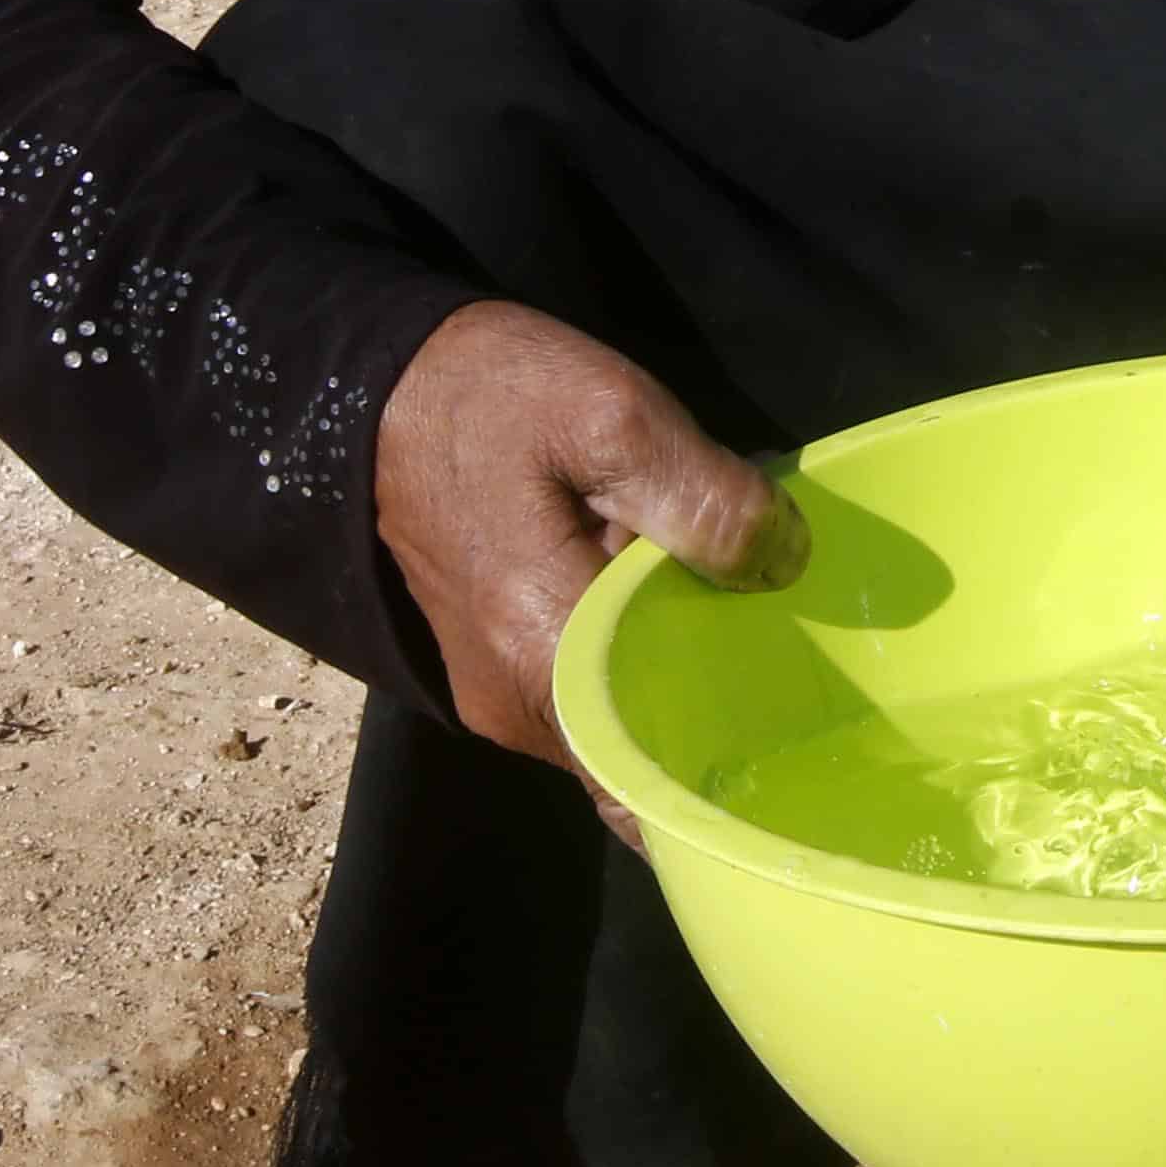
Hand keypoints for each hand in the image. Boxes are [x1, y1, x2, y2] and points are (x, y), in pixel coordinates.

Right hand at [373, 301, 804, 796]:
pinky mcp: (490, 661)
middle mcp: (512, 701)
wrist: (369, 383)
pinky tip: (677, 607)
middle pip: (635, 756)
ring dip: (671, 685)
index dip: (721, 777)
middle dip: (713, 723)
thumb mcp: (611, 414)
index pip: (643, 783)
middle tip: (795, 663)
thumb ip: (702, 494)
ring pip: (610, 725)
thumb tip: (783, 560)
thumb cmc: (486, 395)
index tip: (795, 742)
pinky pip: (579, 692)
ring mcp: (494, 687)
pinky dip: (631, 665)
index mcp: (544, 651)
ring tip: (743, 622)